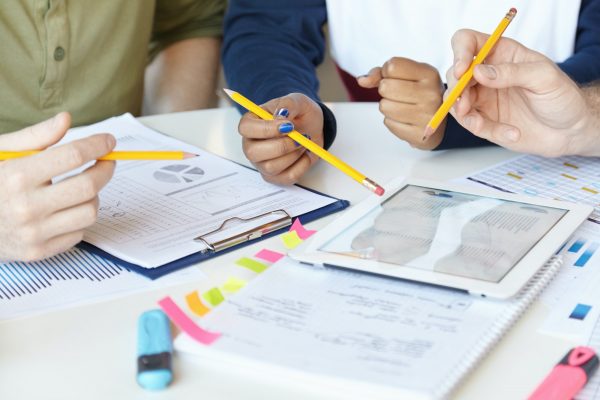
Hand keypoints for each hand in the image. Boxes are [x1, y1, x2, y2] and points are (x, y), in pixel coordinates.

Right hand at [0, 113, 115, 260]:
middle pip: (88, 186)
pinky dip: (78, 219)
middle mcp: (26, 206)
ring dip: (93, 197)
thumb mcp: (1, 153)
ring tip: (81, 188)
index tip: (108, 142)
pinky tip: (65, 210)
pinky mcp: (38, 251)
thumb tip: (65, 119)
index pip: (72, 156)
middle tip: (106, 162)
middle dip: (104, 170)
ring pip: (90, 211)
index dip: (96, 146)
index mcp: (16, 176)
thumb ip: (35, 137)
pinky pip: (79, 233)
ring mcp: (33, 232)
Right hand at [238, 93, 323, 184]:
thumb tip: (281, 115)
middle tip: (300, 137)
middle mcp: (251, 145)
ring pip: (271, 167)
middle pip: (253, 152)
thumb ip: (288, 104)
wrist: (312, 128)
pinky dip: (302, 165)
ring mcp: (261, 163)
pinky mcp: (275, 176)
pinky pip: (287, 177)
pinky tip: (305, 154)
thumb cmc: (298, 114)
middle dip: (282, 146)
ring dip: (293, 155)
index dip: (266, 129)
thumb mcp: (297, 101)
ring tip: (304, 143)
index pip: (245, 128)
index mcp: (251, 123)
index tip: (288, 125)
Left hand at [358, 57, 445, 148]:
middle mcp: (430, 94)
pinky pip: (388, 123)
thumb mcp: (407, 76)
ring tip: (403, 107)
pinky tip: (406, 119)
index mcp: (429, 74)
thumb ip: (381, 73)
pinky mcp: (419, 134)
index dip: (387, 72)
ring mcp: (426, 116)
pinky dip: (392, 121)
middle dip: (386, 91)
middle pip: (385, 87)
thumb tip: (362, 80)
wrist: (439, 122)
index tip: (398, 78)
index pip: (392, 66)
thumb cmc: (419, 94)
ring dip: (388, 107)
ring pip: (384, 106)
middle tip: (400, 95)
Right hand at [446, 29, 599, 156]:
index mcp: (501, 53)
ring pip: (454, 101)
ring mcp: (482, 97)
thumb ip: (512, 72)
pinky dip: (486, 130)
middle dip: (456, 91)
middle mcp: (487, 74)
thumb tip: (478, 71)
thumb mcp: (544, 78)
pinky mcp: (483, 120)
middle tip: (465, 105)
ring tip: (480, 125)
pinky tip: (511, 132)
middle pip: (454, 75)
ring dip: (463, 114)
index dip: (459, 53)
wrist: (570, 130)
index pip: (467, 42)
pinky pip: (471, 124)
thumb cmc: (562, 97)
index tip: (462, 71)